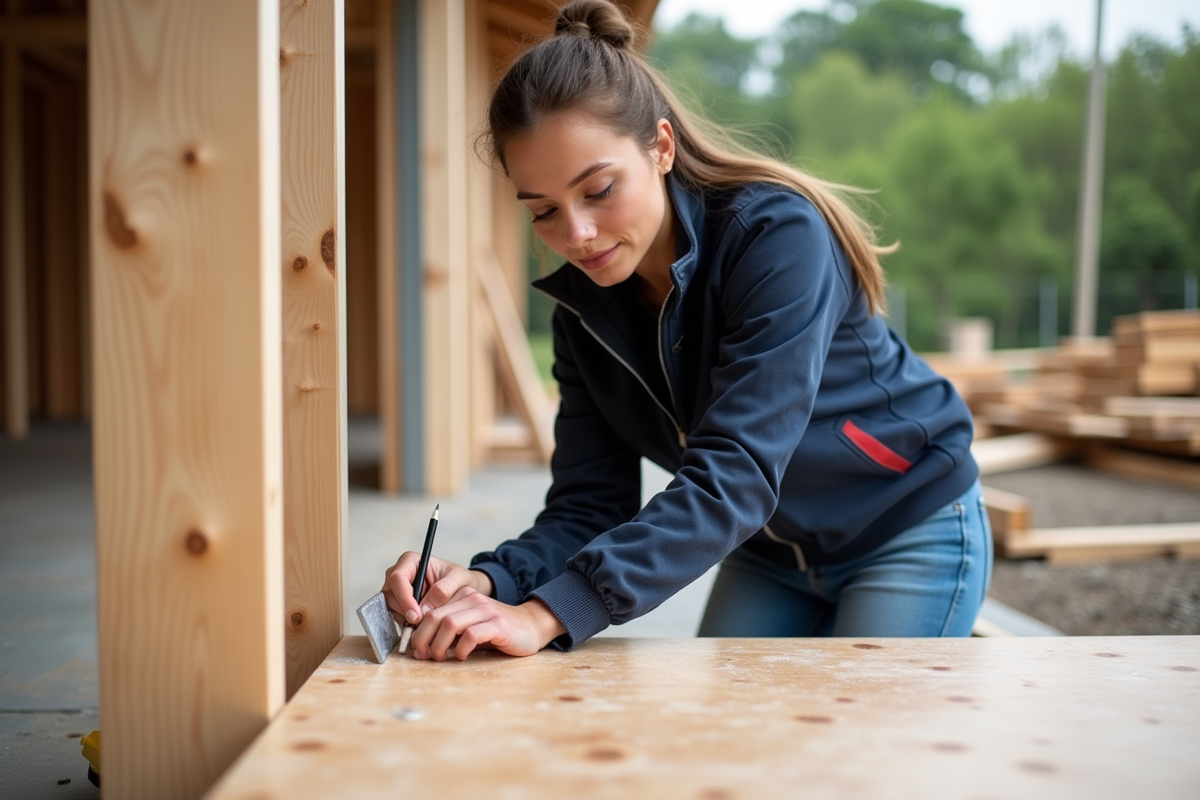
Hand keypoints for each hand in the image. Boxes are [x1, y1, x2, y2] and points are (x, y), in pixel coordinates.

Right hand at [381, 554, 493, 626]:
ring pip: (390, 606)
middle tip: (421, 623)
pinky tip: (421, 624)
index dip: (404, 598)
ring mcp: (395, 589)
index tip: (416, 615)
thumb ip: (443, 589)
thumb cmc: (458, 578)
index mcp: (411, 560)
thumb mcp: (459, 578)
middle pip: (390, 594)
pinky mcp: (396, 604)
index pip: (398, 578)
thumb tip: (424, 608)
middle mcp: (399, 573)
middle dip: (404, 611)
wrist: (460, 588)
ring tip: (425, 623)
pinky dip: (406, 623)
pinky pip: (394, 615)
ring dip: (405, 618)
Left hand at [409, 587, 565, 660]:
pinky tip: (462, 656)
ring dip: (439, 645)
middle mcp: (473, 599)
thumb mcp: (470, 624)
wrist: (531, 627)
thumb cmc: (497, 631)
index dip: (418, 632)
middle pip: (436, 616)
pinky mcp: (498, 625)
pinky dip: (461, 649)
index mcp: (463, 596)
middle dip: (423, 639)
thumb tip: (422, 645)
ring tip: (440, 658)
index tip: (417, 650)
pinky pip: (472, 635)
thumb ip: (450, 629)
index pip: (430, 610)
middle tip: (423, 656)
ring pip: (450, 624)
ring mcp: (486, 611)